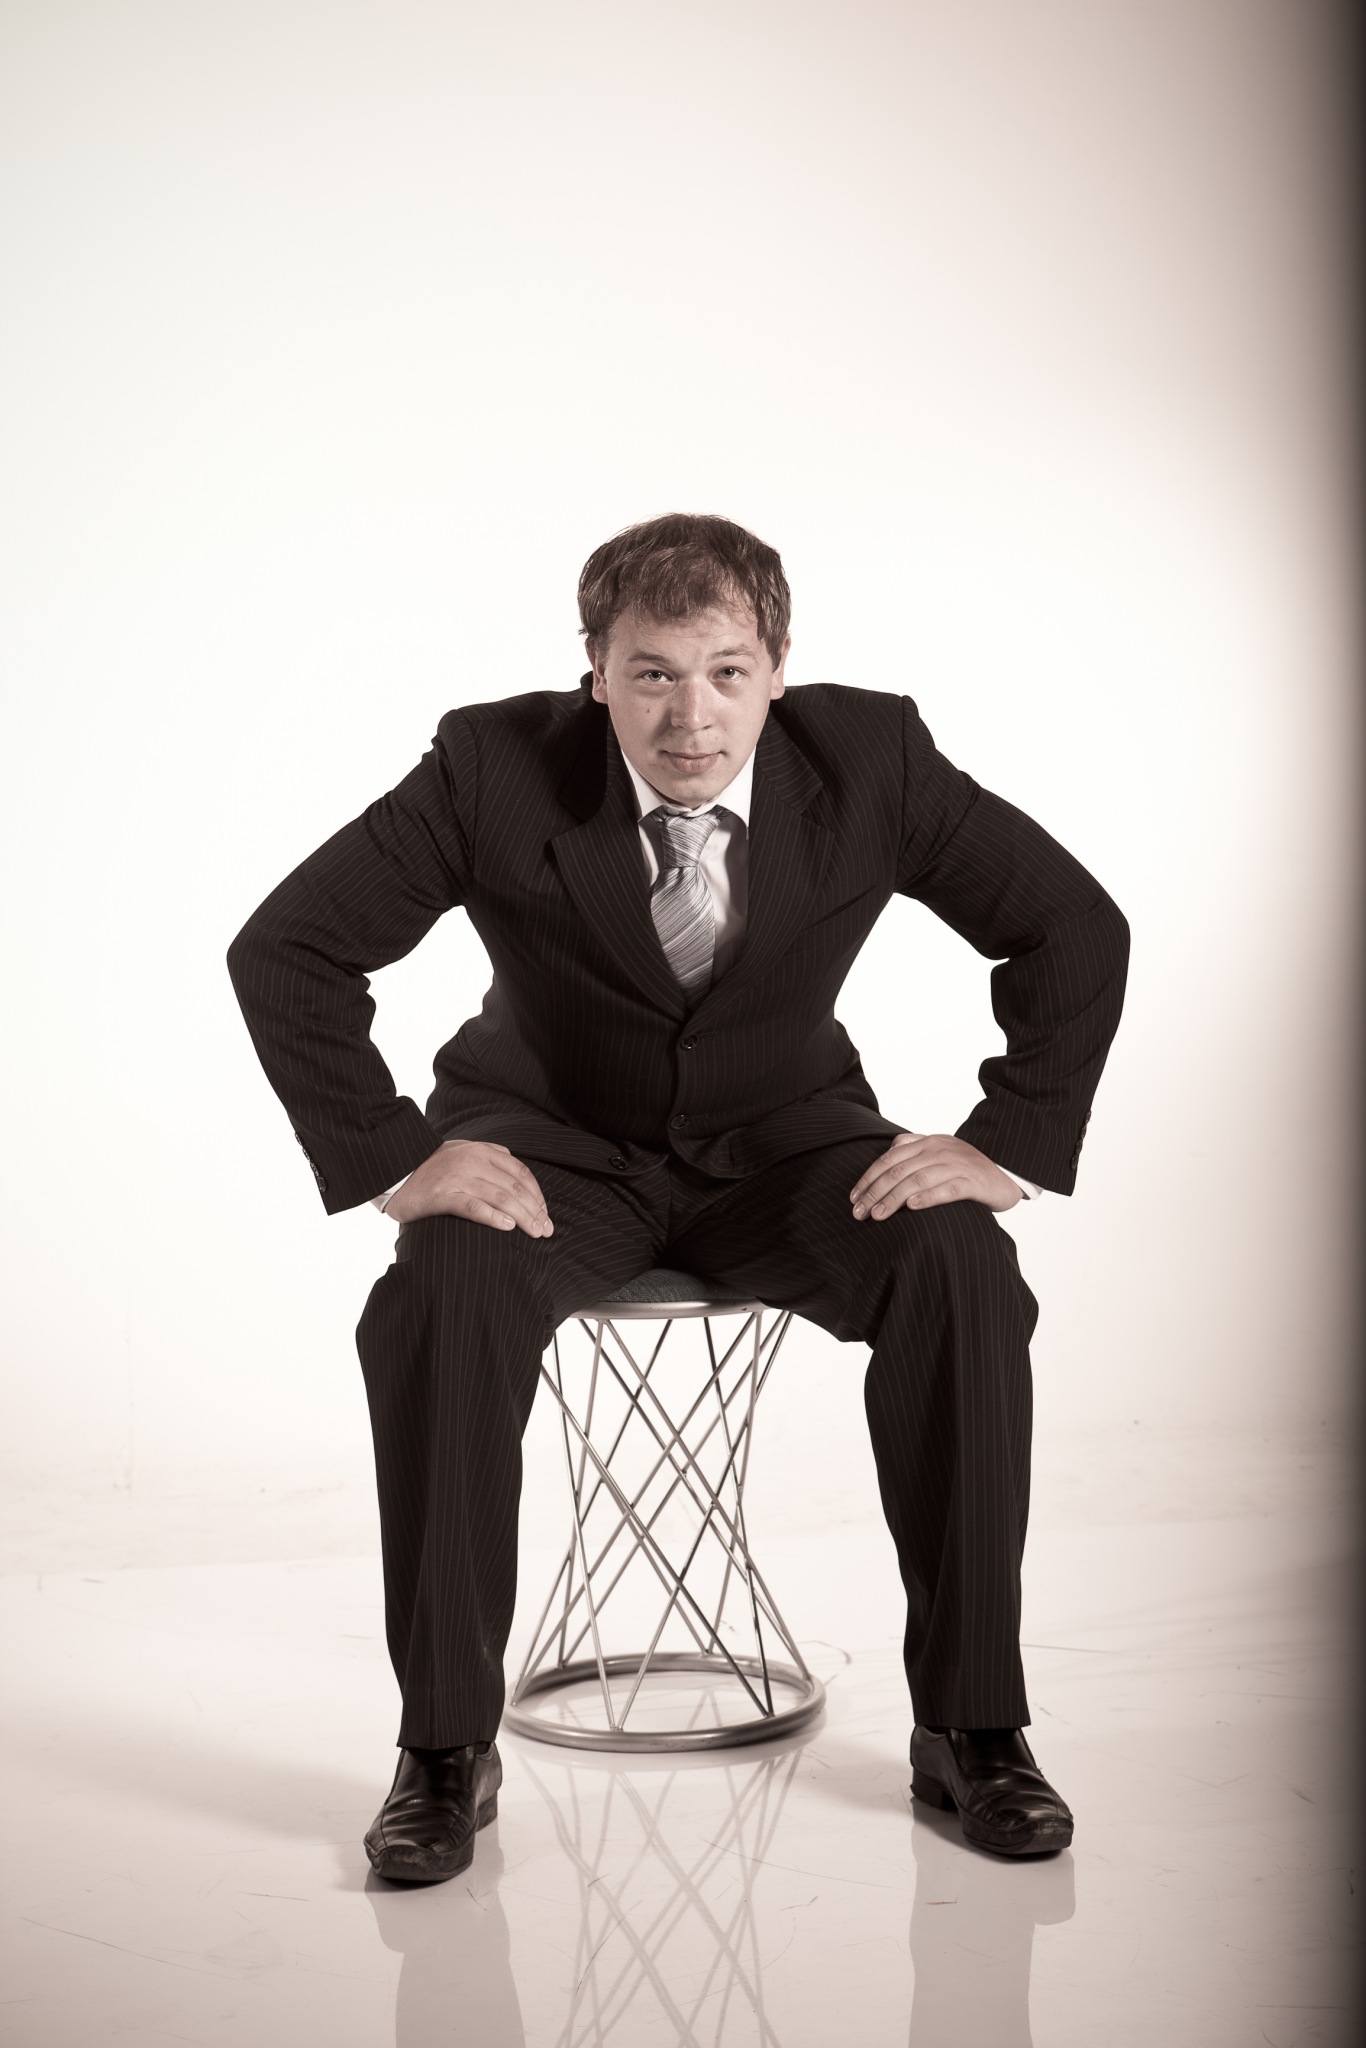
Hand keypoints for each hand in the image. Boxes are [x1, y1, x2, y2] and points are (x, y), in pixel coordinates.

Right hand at [385, 1140, 553, 1236]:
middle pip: (515, 1187)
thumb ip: (487, 1155)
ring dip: (523, 1217)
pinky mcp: (442, 1195)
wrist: (393, 1170)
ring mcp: (457, 1177)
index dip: (537, 1194)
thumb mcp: (460, 1151)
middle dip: (535, 1210)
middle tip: (546, 1230)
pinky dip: (492, 1216)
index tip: (545, 1214)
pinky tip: (507, 1227)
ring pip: (500, 1197)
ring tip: (535, 1233)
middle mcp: (472, 1161)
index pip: (520, 1173)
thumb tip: (513, 1167)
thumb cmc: (429, 1167)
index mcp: (481, 1150)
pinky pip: (473, 1206)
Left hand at [850, 1133, 1021, 1220]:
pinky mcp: (974, 1181)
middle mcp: (940, 1150)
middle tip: (859, 1213)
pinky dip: (928, 1197)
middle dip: (875, 1192)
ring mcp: (958, 1164)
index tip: (853, 1198)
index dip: (869, 1178)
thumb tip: (887, 1153)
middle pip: (899, 1170)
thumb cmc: (967, 1168)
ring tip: (878, 1215)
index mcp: (928, 1142)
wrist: (1007, 1173)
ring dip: (894, 1198)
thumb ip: (914, 1148)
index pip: (890, 1159)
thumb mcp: (940, 1152)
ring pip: (918, 1180)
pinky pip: (948, 1188)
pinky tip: (912, 1206)